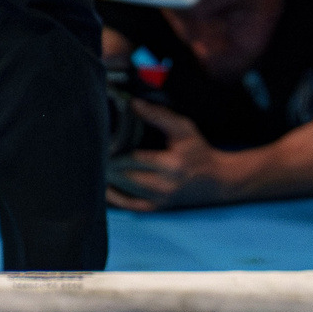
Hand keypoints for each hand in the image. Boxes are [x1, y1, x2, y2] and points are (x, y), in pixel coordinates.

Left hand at [106, 101, 229, 210]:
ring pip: (126, 191)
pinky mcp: (159, 207)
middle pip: (127, 176)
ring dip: (109, 179)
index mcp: (172, 164)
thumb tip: (132, 103)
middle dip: (109, 165)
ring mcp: (161, 199)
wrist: (217, 180)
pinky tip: (105, 188)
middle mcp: (165, 185)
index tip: (102, 140)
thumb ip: (158, 115)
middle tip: (95, 152)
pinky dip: (116, 198)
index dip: (115, 150)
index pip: (135, 157)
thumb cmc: (198, 150)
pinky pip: (132, 206)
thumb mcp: (183, 128)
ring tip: (96, 165)